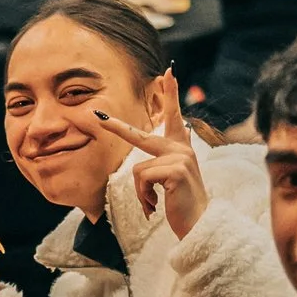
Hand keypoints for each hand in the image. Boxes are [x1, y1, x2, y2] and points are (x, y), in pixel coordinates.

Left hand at [77, 71, 207, 238]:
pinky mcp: (176, 170)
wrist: (200, 225)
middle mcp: (182, 149)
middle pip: (141, 136)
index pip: (175, 116)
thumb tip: (140, 169)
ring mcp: (180, 157)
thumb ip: (160, 166)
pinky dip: (144, 196)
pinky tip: (157, 205)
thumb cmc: (182, 204)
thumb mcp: (171, 180)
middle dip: (116, 127)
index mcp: (181, 148)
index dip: (171, 94)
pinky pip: (142, 179)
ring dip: (141, 192)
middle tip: (97, 116)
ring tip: (155, 203)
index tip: (169, 71)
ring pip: (138, 170)